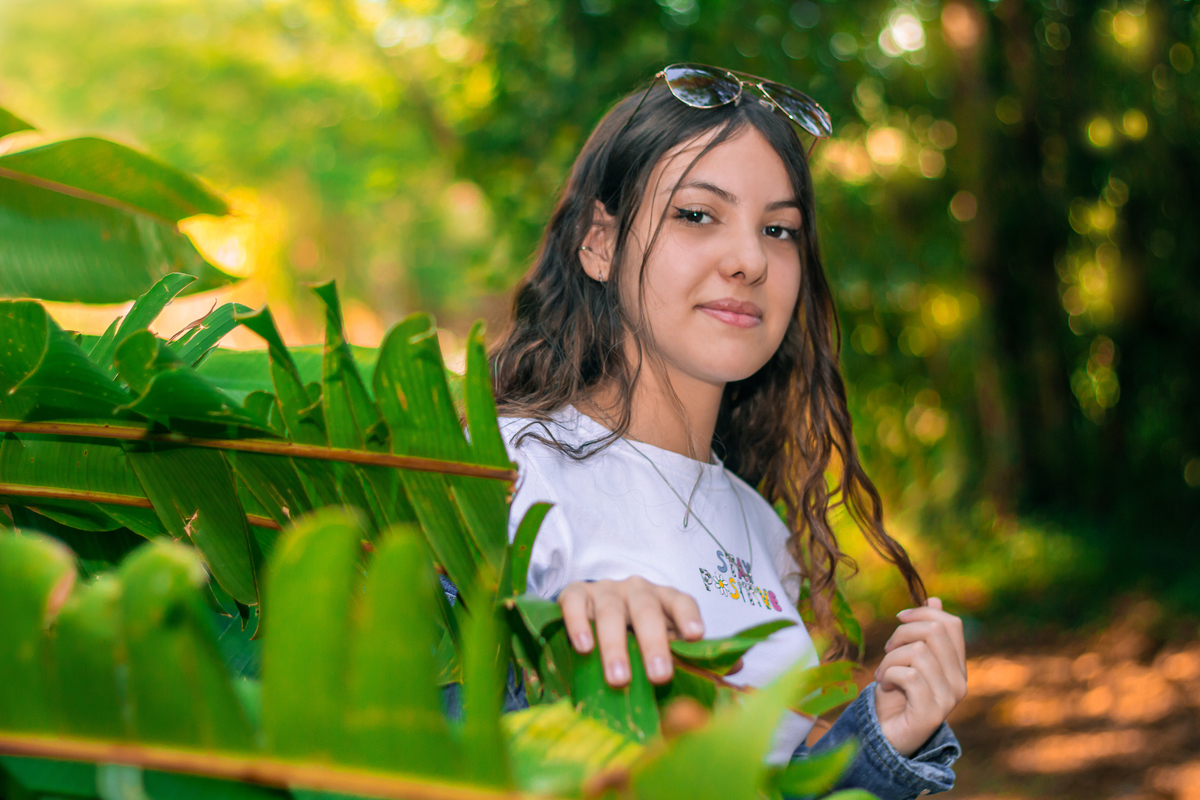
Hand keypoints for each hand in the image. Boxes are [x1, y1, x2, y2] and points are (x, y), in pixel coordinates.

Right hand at [558, 577, 704, 686]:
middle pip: (647, 610)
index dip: (688, 616)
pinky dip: (579, 624)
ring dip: (615, 646)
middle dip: (654, 643)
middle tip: (659, 675)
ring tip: (619, 678)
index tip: (696, 635)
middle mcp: (636, 590)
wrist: (592, 611)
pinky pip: (576, 604)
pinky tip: (584, 647)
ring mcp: (605, 590)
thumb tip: (735, 668)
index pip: (680, 601)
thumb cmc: (635, 632)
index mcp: (664, 598)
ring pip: (611, 612)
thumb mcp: (665, 641)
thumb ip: (694, 655)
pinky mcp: (575, 593)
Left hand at [873, 597, 967, 756]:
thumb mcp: (907, 658)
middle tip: (887, 651)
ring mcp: (948, 698)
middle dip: (901, 634)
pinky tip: (883, 685)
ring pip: (917, 652)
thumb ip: (923, 633)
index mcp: (957, 666)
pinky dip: (888, 675)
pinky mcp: (932, 712)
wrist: (886, 735)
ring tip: (882, 674)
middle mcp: (959, 682)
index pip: (951, 624)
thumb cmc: (896, 695)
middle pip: (934, 632)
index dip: (923, 612)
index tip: (899, 618)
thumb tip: (936, 599)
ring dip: (889, 659)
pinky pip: (908, 675)